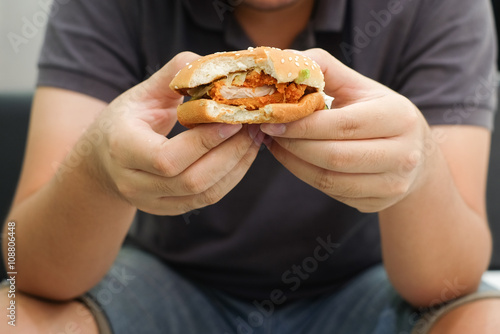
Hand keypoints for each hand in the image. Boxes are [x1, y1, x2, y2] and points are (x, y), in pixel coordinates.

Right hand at [83, 52, 263, 214]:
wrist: (103, 161)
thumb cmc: (125, 122)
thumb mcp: (141, 94)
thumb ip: (172, 77)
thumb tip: (209, 64)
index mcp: (122, 149)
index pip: (167, 157)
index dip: (205, 141)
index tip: (234, 119)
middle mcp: (133, 183)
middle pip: (192, 180)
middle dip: (230, 154)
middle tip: (253, 127)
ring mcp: (151, 202)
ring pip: (204, 193)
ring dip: (237, 166)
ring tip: (254, 139)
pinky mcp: (168, 209)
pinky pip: (207, 198)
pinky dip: (231, 177)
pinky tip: (243, 155)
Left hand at [261, 48, 431, 211]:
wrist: (415, 154)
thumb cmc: (379, 114)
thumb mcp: (361, 87)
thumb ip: (325, 70)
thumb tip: (286, 61)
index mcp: (399, 117)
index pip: (343, 124)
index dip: (303, 125)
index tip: (273, 120)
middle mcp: (403, 154)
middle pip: (335, 156)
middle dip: (294, 145)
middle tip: (270, 133)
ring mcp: (393, 183)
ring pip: (330, 180)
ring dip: (295, 163)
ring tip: (277, 145)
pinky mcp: (378, 202)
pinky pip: (332, 192)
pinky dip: (305, 175)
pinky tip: (293, 159)